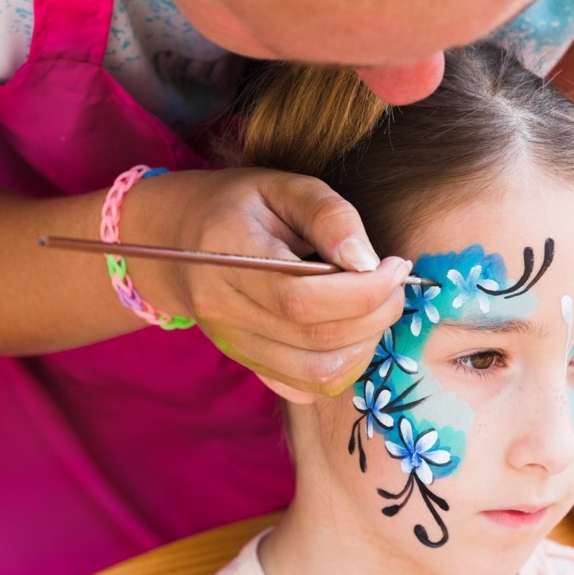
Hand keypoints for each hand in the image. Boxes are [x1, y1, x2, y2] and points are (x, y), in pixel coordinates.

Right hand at [131, 167, 410, 397]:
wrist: (178, 242)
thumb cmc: (241, 206)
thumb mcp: (285, 186)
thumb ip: (329, 215)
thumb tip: (368, 261)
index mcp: (228, 255)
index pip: (301, 297)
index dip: (362, 291)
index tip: (395, 266)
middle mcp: (224, 310)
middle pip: (316, 339)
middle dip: (376, 315)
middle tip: (395, 283)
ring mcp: (234, 346)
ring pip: (317, 374)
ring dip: (366, 344)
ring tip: (376, 306)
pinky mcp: (248, 365)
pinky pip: (306, 388)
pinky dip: (343, 366)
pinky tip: (349, 330)